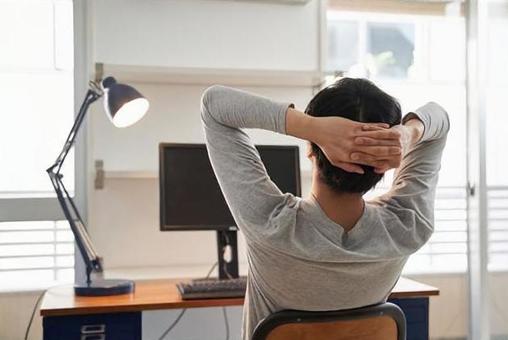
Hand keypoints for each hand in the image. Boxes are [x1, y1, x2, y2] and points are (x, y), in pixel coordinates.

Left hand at [285, 108, 402, 173]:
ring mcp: (354, 135)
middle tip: (400, 150)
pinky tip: (387, 126)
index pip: (369, 160)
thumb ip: (349, 167)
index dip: (381, 161)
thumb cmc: (326, 147)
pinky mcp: (353, 125)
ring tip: (398, 137)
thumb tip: (362, 171)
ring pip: (374, 137)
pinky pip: (369, 127)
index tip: (391, 161)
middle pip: (374, 150)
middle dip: (388, 150)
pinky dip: (379, 127)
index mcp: (349, 156)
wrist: (318, 130)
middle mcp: (353, 146)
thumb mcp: (335, 160)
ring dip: (387, 137)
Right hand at [351, 118, 422, 172]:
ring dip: (367, 139)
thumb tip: (376, 170)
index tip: (352, 156)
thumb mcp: (393, 162)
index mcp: (395, 162)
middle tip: (352, 147)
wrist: (408, 137)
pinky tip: (363, 128)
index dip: (363, 158)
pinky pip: (384, 132)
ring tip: (356, 139)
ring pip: (379, 141)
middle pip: (377, 151)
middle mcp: (397, 153)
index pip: (375, 161)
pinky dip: (373, 130)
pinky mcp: (397, 134)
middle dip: (364, 149)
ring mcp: (397, 143)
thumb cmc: (396, 153)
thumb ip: (383, 167)